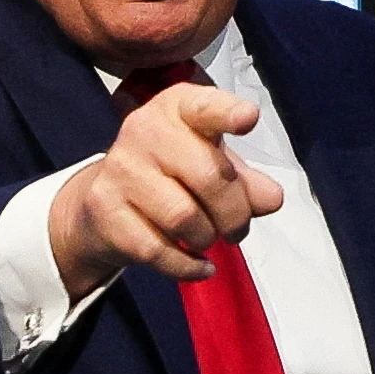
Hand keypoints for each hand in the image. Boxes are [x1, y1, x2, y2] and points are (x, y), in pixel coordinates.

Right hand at [48, 82, 284, 293]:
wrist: (106, 201)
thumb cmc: (171, 174)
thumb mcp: (212, 166)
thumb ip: (246, 181)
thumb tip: (270, 198)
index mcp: (178, 109)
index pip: (204, 107)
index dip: (227, 113)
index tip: (248, 118)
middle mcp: (144, 129)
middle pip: (209, 176)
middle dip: (235, 214)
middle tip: (237, 230)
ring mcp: (120, 168)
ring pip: (183, 218)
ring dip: (207, 238)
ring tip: (208, 238)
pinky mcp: (104, 208)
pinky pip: (157, 250)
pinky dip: (187, 266)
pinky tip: (198, 265)